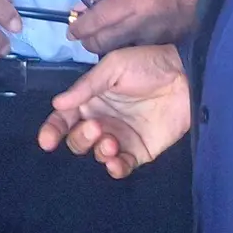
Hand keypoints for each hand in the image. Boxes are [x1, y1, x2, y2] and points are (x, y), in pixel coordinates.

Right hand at [37, 45, 190, 178]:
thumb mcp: (114, 66)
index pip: (64, 119)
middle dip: (80, 138)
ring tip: (110, 140)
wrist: (185, 76)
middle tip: (96, 126)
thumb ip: (86, 86)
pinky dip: (114, 167)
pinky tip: (115, 161)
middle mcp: (101, 120)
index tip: (47, 141)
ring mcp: (120, 137)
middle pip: (77, 140)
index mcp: (90, 100)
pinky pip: (120, 166)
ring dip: (97, 150)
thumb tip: (57, 104)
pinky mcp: (139, 151)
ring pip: (96, 154)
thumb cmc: (147, 65)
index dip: (53, 130)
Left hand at [66, 0, 211, 53]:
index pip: (97, 19)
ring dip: (103, 46)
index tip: (71, 28)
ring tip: (102, 34)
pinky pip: (132, 51)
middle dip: (87, 40)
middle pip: (100, 43)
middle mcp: (140, 23)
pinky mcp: (161, 46)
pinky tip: (123, 39)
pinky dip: (122, 48)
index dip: (79, 26)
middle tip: (84, 31)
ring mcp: (151, 38)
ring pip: (114, 51)